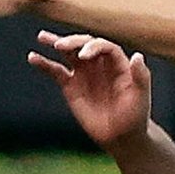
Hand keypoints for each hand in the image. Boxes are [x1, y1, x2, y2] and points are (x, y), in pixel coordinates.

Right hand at [28, 31, 152, 151]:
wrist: (121, 136)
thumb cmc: (135, 116)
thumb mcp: (141, 95)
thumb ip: (140, 76)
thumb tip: (137, 56)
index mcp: (117, 63)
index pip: (103, 46)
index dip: (93, 46)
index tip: (83, 55)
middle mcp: (99, 64)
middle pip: (84, 44)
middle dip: (72, 42)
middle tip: (60, 45)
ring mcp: (83, 74)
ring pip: (68, 53)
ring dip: (56, 43)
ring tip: (42, 37)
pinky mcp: (70, 86)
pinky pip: (55, 71)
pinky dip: (44, 64)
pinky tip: (33, 57)